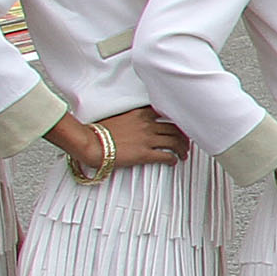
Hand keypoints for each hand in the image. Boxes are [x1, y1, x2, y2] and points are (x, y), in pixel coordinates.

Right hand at [64, 105, 189, 175]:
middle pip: (174, 128)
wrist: (91, 143)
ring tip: (183, 153)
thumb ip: (132, 118)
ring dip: (182, 149)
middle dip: (183, 136)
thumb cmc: (99, 132)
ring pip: (174, 142)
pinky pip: (165, 156)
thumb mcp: (119, 117)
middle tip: (185, 142)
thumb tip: (136, 123)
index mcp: (140, 114)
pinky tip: (174, 161)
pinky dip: (173, 159)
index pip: (165, 113)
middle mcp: (147, 125)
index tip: (180, 125)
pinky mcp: (144, 154)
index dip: (177, 120)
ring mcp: (147, 139)